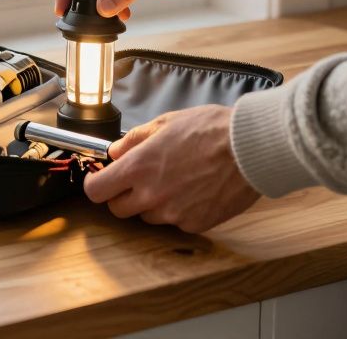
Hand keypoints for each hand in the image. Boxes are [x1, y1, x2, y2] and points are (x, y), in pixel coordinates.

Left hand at [83, 105, 260, 232]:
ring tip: (174, 180)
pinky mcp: (194, 224)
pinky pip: (174, 222)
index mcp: (139, 167)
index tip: (100, 180)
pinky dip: (178, 210)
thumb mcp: (166, 122)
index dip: (96, 185)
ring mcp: (173, 214)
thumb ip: (134, 140)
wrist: (250, 149)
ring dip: (151, 203)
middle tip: (138, 180)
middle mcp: (152, 195)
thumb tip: (114, 152)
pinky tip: (194, 190)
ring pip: (146, 217)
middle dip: (122, 195)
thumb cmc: (211, 129)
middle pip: (118, 209)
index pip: (97, 191)